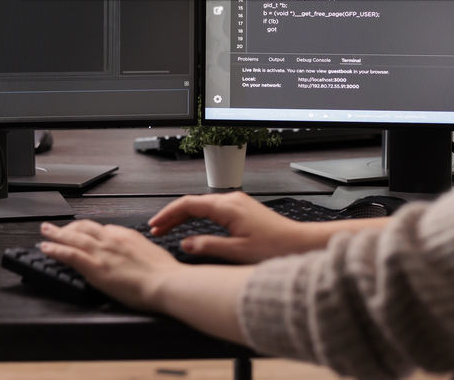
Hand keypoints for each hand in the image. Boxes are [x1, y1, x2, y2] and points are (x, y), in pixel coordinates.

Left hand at [38, 219, 181, 310]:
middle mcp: (112, 239)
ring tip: (45, 231)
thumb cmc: (164, 273)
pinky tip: (46, 248)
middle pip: (85, 227)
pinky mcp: (95, 267)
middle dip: (69, 226)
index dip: (90, 231)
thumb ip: (140, 250)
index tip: (84, 233)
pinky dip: (56, 249)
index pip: (104, 229)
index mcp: (127, 236)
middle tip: (57, 226)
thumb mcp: (154, 253)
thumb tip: (136, 253)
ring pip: (73, 237)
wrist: (166, 282)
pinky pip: (69, 254)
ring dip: (56, 233)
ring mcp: (102, 252)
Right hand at [147, 192, 309, 262]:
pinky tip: (191, 227)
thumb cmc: (274, 248)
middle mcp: (231, 200)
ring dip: (183, 216)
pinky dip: (197, 217)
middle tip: (155, 229)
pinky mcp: (242, 209)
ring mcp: (237, 203)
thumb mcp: (237, 252)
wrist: (299, 243)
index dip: (167, 214)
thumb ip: (208, 246)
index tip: (154, 225)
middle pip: (193, 203)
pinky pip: (213, 209)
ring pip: (202, 206)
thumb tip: (185, 244)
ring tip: (167, 229)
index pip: (188, 204)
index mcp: (227, 207)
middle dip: (172, 215)